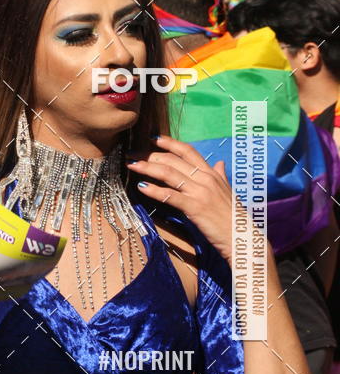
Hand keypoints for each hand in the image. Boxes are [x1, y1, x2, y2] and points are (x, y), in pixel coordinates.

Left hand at [127, 134, 241, 263]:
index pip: (188, 151)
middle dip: (150, 155)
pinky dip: (154, 190)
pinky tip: (141, 187)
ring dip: (147, 168)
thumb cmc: (233, 216)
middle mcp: (205, 178)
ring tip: (132, 165)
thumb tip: (219, 163)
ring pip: (169, 174)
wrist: (242, 236)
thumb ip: (220, 176)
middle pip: (173, 160)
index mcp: (211, 173)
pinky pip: (170, 195)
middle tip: (133, 154)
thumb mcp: (227, 191)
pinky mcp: (194, 207)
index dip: (170, 143)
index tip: (153, 138)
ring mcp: (199, 192)